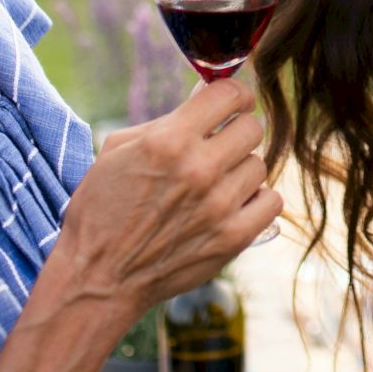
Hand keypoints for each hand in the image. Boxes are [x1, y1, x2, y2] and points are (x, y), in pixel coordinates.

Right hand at [56, 78, 281, 322]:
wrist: (100, 276)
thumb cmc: (102, 210)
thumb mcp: (118, 150)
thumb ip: (165, 121)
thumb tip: (205, 98)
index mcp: (168, 141)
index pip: (229, 95)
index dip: (234, 95)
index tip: (234, 103)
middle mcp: (199, 169)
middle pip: (251, 128)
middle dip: (236, 131)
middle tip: (220, 146)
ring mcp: (220, 205)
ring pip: (259, 164)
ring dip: (240, 170)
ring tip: (216, 183)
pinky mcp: (234, 238)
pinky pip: (271, 201)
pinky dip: (257, 201)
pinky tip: (234, 204)